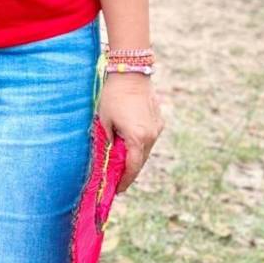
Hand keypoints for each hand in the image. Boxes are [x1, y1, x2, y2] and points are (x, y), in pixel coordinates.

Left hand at [97, 73, 162, 192]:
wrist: (131, 73)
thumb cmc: (113, 97)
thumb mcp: (104, 122)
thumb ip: (107, 143)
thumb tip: (107, 159)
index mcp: (137, 138)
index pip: (132, 167)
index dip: (125, 180)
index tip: (117, 189)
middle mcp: (151, 135)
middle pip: (141, 161)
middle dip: (129, 171)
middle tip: (118, 179)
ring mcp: (157, 128)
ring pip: (146, 150)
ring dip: (135, 157)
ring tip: (122, 162)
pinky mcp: (159, 120)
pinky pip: (149, 138)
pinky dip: (140, 144)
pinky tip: (129, 143)